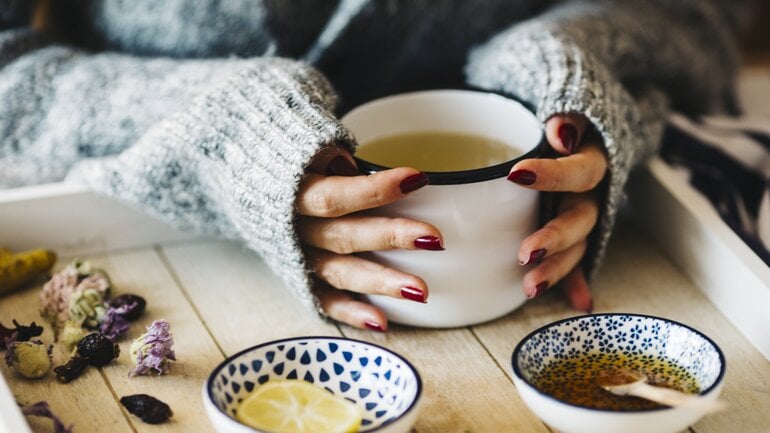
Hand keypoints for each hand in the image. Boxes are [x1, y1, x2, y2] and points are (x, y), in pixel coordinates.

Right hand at [296, 147, 442, 330]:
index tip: (417, 178)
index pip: (333, 195)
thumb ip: (331, 156)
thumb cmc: (290, 163)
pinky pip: (326, 301)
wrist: (245, 185)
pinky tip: (382, 322)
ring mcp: (297, 259)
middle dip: (390, 238)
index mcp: (291, 193)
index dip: (374, 189)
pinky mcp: (300, 280)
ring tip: (420, 291)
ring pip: (339, 273)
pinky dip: (352, 313)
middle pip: (343, 236)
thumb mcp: (301, 146)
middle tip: (434, 239)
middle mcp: (292, 230)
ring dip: (380, 283)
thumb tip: (365, 171)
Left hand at [507, 114, 607, 311]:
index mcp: (592, 161)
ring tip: (530, 287)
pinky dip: (575, 283)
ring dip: (557, 269)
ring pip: (577, 247)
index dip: (553, 174)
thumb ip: (566, 117)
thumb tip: (562, 131)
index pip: (580, 171)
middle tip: (526, 253)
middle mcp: (591, 194)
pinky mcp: (573, 235)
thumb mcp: (567, 105)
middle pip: (581, 219)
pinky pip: (576, 263)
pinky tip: (578, 303)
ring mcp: (583, 217)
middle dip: (555, 238)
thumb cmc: (562, 119)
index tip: (516, 175)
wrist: (575, 126)